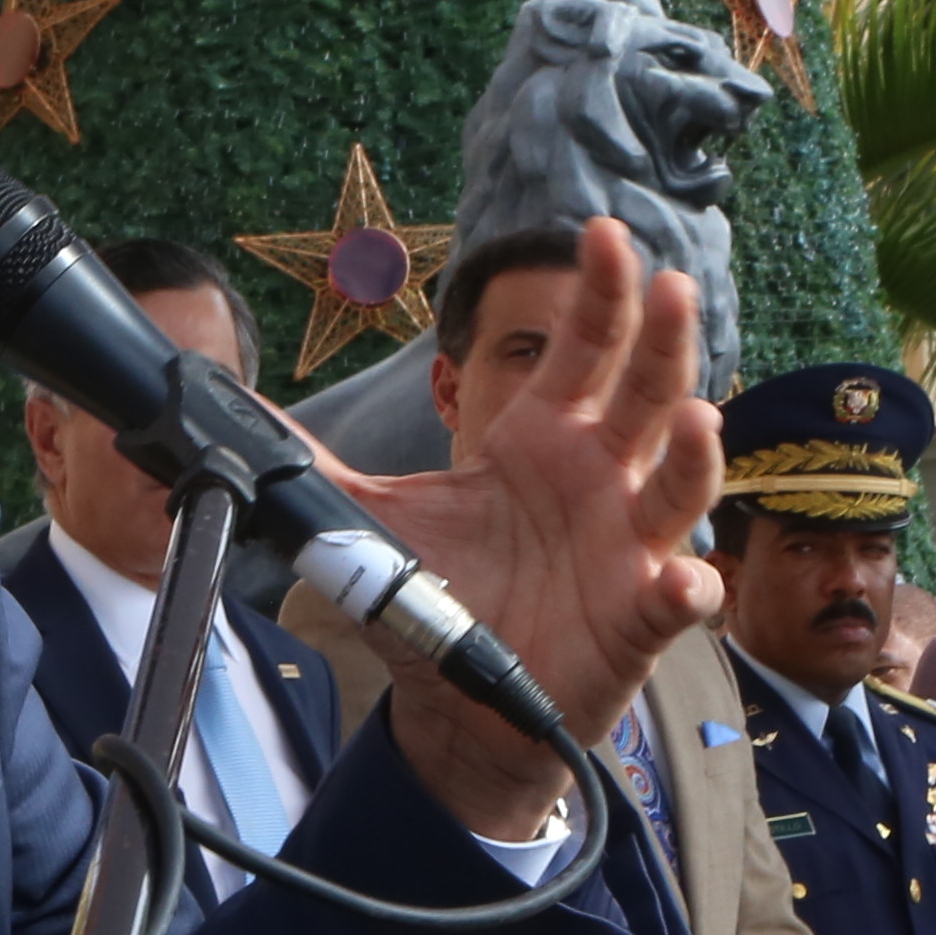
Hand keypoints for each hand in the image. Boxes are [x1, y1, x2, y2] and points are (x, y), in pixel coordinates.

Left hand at [330, 221, 723, 840]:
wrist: (460, 701)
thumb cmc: (443, 593)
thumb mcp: (375, 519)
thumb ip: (316, 462)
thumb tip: (238, 413)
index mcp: (545, 439)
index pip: (584, 349)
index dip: (600, 292)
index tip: (603, 233)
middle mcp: (600, 478)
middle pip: (645, 393)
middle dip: (661, 340)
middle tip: (667, 285)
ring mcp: (628, 544)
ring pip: (679, 483)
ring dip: (692, 453)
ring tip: (697, 416)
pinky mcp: (639, 616)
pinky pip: (678, 596)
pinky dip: (686, 587)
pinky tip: (680, 578)